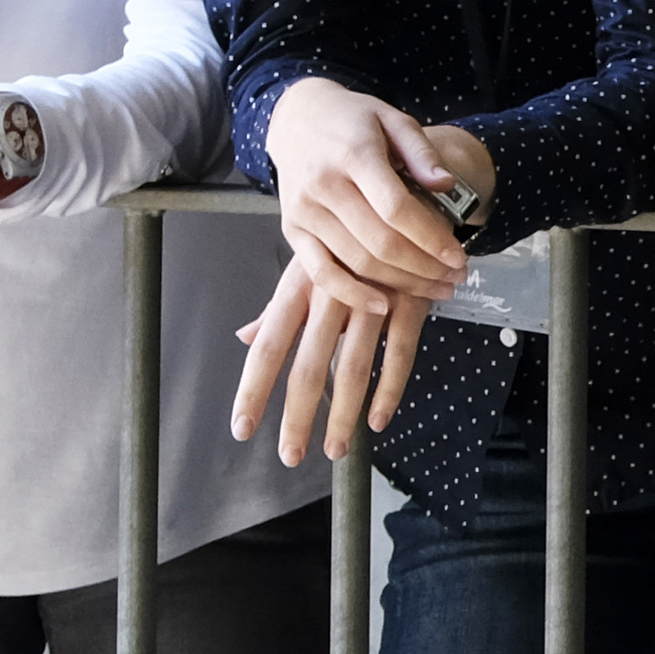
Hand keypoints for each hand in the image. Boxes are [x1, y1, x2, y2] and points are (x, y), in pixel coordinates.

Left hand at [232, 250, 430, 467]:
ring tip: (334, 448)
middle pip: (309, 365)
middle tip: (290, 455)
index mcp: (302, 285)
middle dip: (298, 416)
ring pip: (354, 365)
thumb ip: (279, 307)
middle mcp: (333, 292)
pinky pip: (401, 352)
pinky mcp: (412, 299)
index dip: (255, 387)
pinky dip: (390, 389)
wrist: (407, 198)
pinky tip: (378, 420)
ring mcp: (375, 296)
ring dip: (343, 413)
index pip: (271, 344)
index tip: (242, 427)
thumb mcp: (310, 265)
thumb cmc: (353, 237)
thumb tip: (246, 338)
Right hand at [269, 78, 472, 310]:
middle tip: (454, 278)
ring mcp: (304, 211)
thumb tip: (447, 185)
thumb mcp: (392, 118)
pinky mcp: (292, 230)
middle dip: (424, 269)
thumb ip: (422, 151)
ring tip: (434, 288)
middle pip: (380, 242)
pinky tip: (382, 305)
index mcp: (354, 155)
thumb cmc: (352, 120)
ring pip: (356, 262)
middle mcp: (324, 185)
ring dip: (400, 284)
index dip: (431, 238)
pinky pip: (320, 273)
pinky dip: (350, 295)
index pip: (397, 208)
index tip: (458, 257)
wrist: (295, 118)